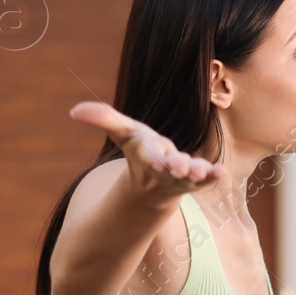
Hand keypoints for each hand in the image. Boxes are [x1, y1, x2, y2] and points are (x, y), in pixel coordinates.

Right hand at [69, 101, 223, 197]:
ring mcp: (182, 177)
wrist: (152, 185)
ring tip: (203, 171)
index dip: (153, 155)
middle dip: (176, 167)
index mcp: (147, 155)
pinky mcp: (197, 180)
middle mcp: (165, 169)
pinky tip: (221, 171)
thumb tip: (74, 110)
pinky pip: (207, 179)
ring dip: (196, 174)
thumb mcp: (124, 133)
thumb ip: (104, 119)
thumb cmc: (140, 151)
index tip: (158, 158)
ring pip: (190, 177)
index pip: (149, 154)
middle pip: (171, 168)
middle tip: (182, 168)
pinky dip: (213, 176)